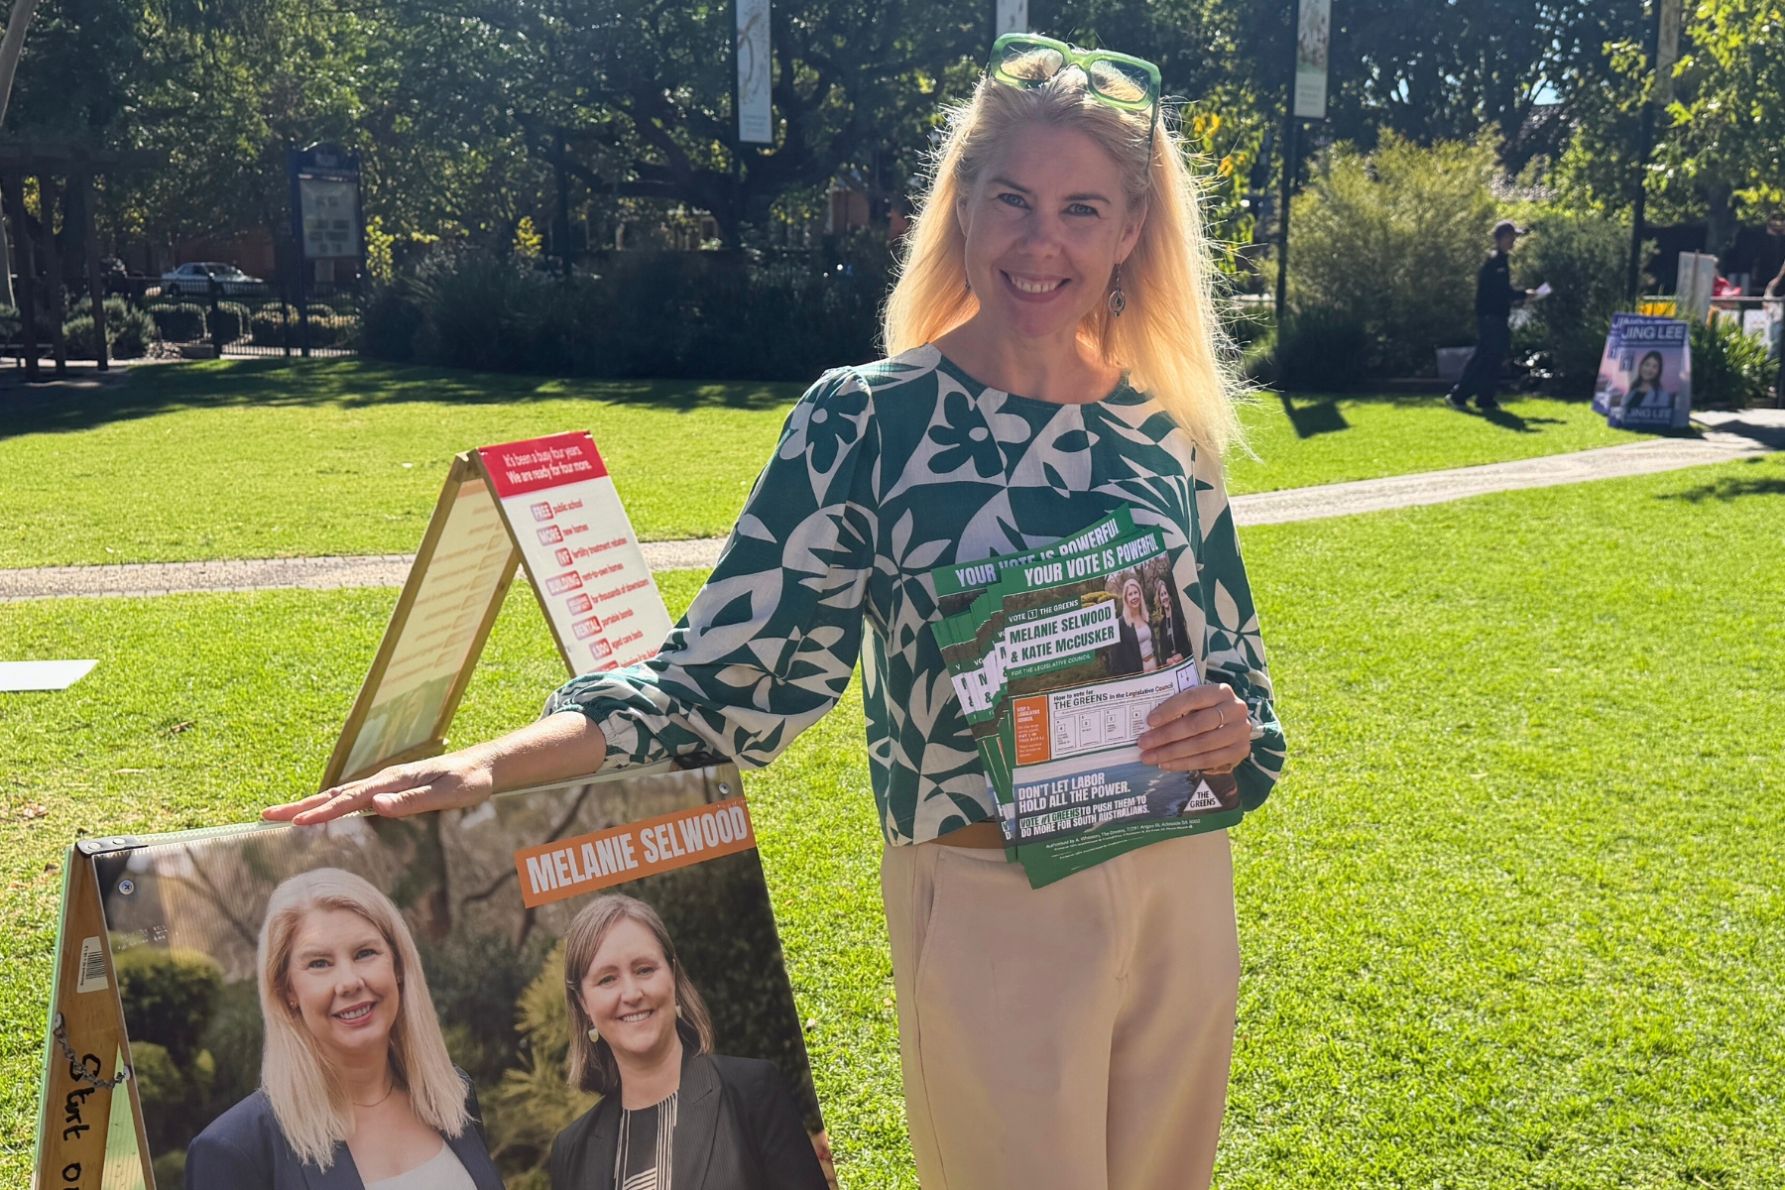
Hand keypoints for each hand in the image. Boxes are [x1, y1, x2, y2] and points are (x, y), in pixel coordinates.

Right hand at [263, 749, 496, 824]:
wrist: (483, 766)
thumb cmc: (468, 783)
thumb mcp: (447, 794)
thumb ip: (413, 801)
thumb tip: (375, 805)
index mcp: (393, 781)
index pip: (351, 800)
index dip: (323, 812)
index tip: (297, 823)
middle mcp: (383, 780)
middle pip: (335, 794)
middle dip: (300, 806)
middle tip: (266, 815)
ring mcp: (384, 784)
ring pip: (339, 794)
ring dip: (309, 804)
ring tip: (280, 815)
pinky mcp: (389, 789)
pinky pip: (352, 798)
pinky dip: (329, 804)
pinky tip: (319, 812)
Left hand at [1138, 683, 1250, 774]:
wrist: (1230, 724)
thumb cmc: (1204, 710)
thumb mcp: (1195, 702)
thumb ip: (1177, 706)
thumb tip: (1147, 722)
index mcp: (1221, 691)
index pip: (1192, 698)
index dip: (1170, 709)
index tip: (1149, 721)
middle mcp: (1235, 709)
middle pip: (1197, 724)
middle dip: (1166, 735)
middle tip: (1144, 743)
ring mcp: (1240, 731)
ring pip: (1202, 744)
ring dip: (1172, 753)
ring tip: (1150, 757)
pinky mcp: (1240, 750)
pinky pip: (1208, 760)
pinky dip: (1184, 764)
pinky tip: (1166, 764)